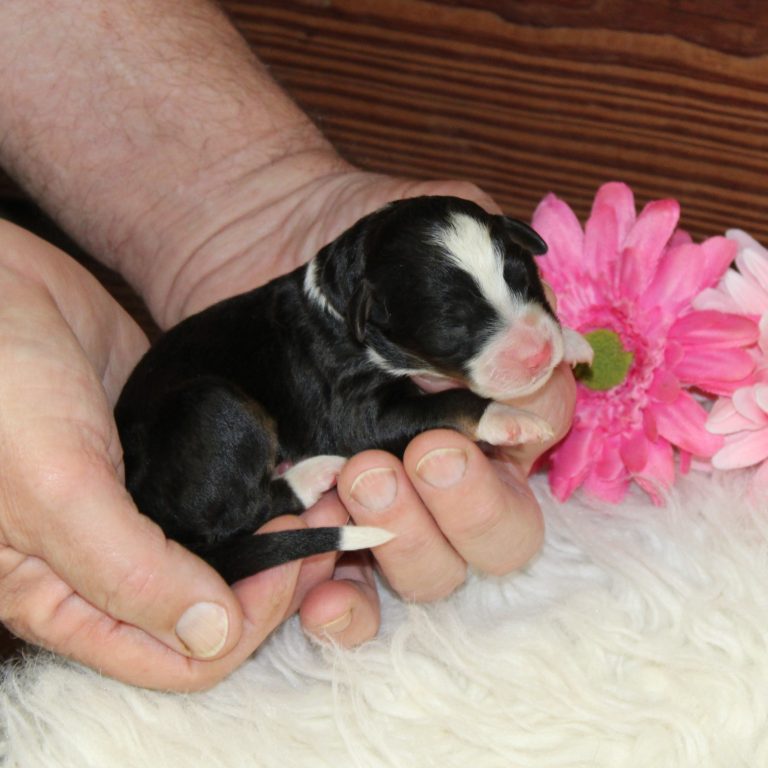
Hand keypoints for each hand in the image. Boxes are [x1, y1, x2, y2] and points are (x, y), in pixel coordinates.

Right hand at [0, 221, 353, 689]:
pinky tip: (305, 468)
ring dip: (284, 537)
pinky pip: (235, 494)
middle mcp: (113, 565)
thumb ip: (127, 572)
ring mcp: (150, 510)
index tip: (288, 562)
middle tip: (327, 527)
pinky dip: (272, 491)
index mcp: (66, 598)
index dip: (243, 625)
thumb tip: (213, 637)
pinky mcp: (176, 459)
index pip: (176, 658)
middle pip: (217, 612)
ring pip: (234, 555)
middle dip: (278, 581)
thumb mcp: (51, 489)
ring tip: (328, 496)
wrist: (3, 287)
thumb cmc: (2, 385)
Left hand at [150, 156, 575, 644]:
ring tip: (356, 480)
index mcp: (500, 399)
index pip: (543, 436)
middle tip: (423, 456)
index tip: (483, 405)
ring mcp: (395, 508)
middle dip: (473, 505)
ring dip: (412, 542)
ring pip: (440, 574)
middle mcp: (459, 466)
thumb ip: (487, 285)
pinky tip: (322, 596)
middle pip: (507, 533)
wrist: (262, 255)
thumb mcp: (435, 236)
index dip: (527, 427)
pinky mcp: (329, 535)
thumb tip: (529, 359)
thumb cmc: (358, 254)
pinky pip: (361, 607)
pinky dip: (352, 616)